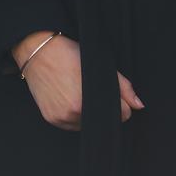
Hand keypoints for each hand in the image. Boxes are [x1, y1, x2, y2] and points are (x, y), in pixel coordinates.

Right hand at [14, 31, 141, 130]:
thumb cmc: (68, 53)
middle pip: (105, 120)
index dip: (121, 102)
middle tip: (90, 88)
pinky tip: (68, 97)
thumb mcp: (100, 65)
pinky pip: (72, 125)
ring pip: (88, 125)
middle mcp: (74, 113)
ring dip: (89, 114)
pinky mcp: (51, 118)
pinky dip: (74, 115)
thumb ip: (123, 86)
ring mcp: (61, 117)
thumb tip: (139, 105)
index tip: (111, 91)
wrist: (37, 50)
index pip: (123, 114)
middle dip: (104, 108)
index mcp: (88, 100)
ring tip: (78, 91)